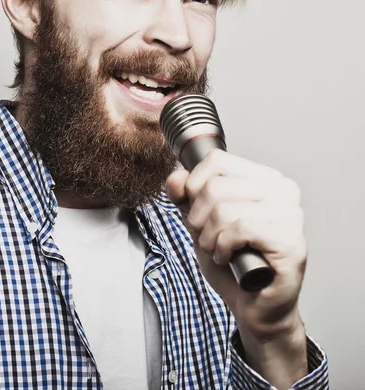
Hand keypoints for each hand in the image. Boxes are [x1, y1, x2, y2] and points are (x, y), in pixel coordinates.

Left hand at [165, 149, 306, 342]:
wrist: (252, 306)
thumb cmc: (232, 261)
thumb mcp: (199, 221)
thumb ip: (185, 196)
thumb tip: (176, 177)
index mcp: (265, 178)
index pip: (217, 160)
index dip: (193, 186)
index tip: (197, 210)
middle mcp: (284, 191)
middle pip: (215, 186)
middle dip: (198, 218)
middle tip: (208, 238)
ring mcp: (291, 216)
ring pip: (224, 209)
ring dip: (209, 237)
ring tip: (219, 250)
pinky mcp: (291, 243)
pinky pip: (240, 229)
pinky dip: (222, 247)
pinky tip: (229, 259)